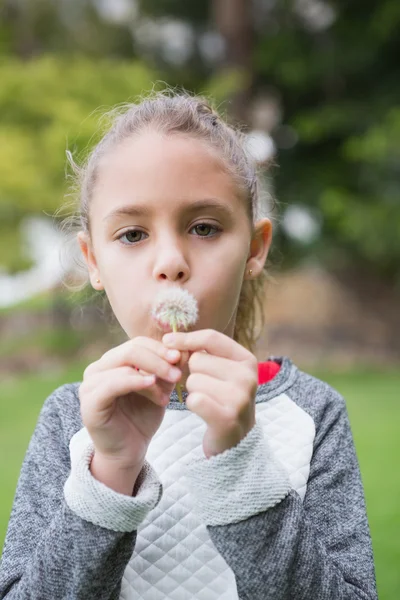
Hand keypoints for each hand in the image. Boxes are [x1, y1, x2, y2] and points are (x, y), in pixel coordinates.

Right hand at [79, 336, 188, 469]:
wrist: (129, 451)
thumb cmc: (142, 418)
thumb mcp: (158, 389)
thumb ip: (166, 370)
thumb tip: (182, 350)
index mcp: (112, 362)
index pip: (138, 343)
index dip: (161, 348)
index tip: (181, 357)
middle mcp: (97, 369)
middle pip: (131, 350)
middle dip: (159, 359)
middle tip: (178, 373)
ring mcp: (90, 384)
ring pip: (124, 364)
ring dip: (152, 374)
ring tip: (167, 392)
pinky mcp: (89, 402)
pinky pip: (112, 384)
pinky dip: (134, 381)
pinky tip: (152, 385)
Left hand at [163, 329, 257, 458]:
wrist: (235, 440)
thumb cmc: (221, 397)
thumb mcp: (219, 370)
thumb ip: (198, 351)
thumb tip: (168, 340)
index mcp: (246, 360)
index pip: (211, 337)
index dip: (186, 338)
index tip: (166, 340)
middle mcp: (247, 377)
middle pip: (197, 360)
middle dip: (192, 373)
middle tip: (206, 388)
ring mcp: (240, 398)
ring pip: (193, 380)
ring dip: (192, 391)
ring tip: (208, 401)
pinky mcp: (227, 418)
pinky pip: (194, 400)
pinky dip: (192, 405)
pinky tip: (204, 411)